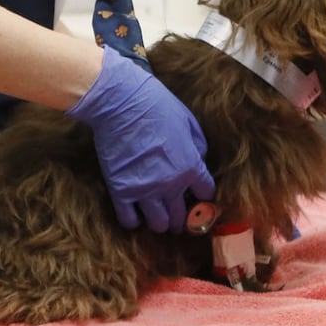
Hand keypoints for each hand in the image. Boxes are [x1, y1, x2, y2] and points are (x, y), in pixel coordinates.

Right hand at [66, 47, 214, 232]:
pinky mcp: (120, 190)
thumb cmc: (157, 106)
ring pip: (158, 224)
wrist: (120, 101)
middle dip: (183, 218)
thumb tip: (199, 163)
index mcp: (190, 167)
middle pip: (182, 217)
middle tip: (178, 214)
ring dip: (161, 222)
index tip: (197, 195)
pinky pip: (128, 219)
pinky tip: (135, 213)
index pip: (205, 194)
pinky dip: (133, 221)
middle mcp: (170, 185)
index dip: (203, 196)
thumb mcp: (189, 121)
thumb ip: (198, 147)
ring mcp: (144, 190)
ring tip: (157, 216)